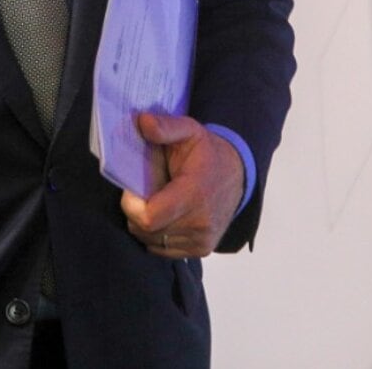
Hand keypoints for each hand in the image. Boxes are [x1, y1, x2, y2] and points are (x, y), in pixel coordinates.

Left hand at [119, 112, 244, 258]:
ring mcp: (202, 239)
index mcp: (194, 193)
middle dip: (137, 212)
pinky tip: (168, 215)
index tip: (132, 190)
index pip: (149, 218)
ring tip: (159, 201)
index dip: (132, 206)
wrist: (238, 174)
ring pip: (151, 241)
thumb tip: (142, 121)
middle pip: (146, 230)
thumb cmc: (208, 152)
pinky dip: (158, 235)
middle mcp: (200, 222)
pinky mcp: (202, 249)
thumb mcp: (189, 131)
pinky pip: (163, 249)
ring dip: (147, 224)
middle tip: (148, 192)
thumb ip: (166, 127)